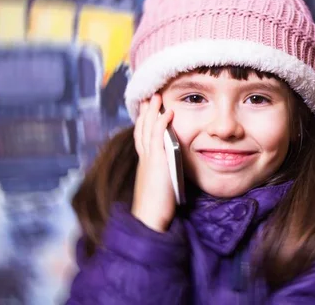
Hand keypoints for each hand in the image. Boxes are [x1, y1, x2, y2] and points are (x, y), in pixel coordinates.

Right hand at [131, 94, 175, 231]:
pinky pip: (158, 137)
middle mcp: (144, 157)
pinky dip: (162, 123)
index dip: (143, 122)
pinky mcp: (156, 161)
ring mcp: (149, 158)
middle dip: (145, 111)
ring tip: (157, 97)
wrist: (149, 217)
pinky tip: (167, 112)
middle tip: (148, 96)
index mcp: (144, 162)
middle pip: (142, 128)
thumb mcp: (160, 183)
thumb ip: (165, 172)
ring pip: (148, 128)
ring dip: (153, 111)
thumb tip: (173, 167)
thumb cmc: (156, 205)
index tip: (146, 110)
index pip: (141, 136)